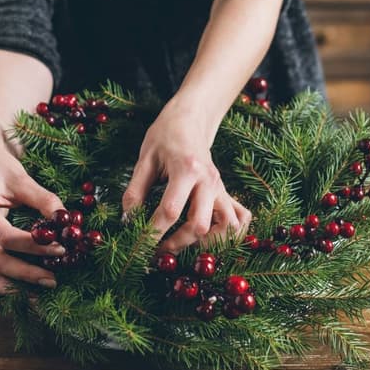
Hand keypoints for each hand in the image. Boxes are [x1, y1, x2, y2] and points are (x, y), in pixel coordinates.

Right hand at [0, 135, 66, 292]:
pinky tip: (24, 288)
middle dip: (25, 274)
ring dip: (13, 286)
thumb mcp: (22, 178)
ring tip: (40, 293)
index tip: (60, 249)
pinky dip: (3, 282)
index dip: (34, 247)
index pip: (6, 237)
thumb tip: (67, 221)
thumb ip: (44, 199)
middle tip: (53, 280)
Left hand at [122, 102, 250, 252]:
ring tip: (184, 244)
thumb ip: (136, 190)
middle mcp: (209, 181)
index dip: (153, 232)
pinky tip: (210, 239)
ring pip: (226, 227)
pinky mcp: (227, 193)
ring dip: (207, 242)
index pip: (170, 210)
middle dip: (178, 242)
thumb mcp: (145, 158)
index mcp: (186, 169)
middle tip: (159, 249)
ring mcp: (221, 188)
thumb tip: (128, 220)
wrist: (191, 120)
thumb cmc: (165, 137)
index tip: (139, 245)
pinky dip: (230, 234)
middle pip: (200, 224)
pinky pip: (241, 219)